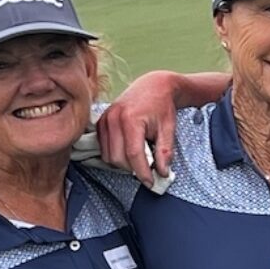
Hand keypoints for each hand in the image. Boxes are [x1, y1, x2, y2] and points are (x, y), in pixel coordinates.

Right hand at [96, 71, 181, 186]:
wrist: (153, 85)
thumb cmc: (162, 106)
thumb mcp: (168, 128)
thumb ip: (165, 152)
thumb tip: (162, 173)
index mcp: (130, 118)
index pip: (133, 154)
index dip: (142, 172)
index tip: (151, 183)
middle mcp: (113, 118)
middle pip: (118, 158)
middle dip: (134, 168)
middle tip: (149, 168)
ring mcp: (105, 120)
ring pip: (109, 156)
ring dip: (124, 163)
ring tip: (141, 156)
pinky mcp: (101, 122)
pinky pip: (104, 149)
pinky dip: (116, 155)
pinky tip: (129, 150)